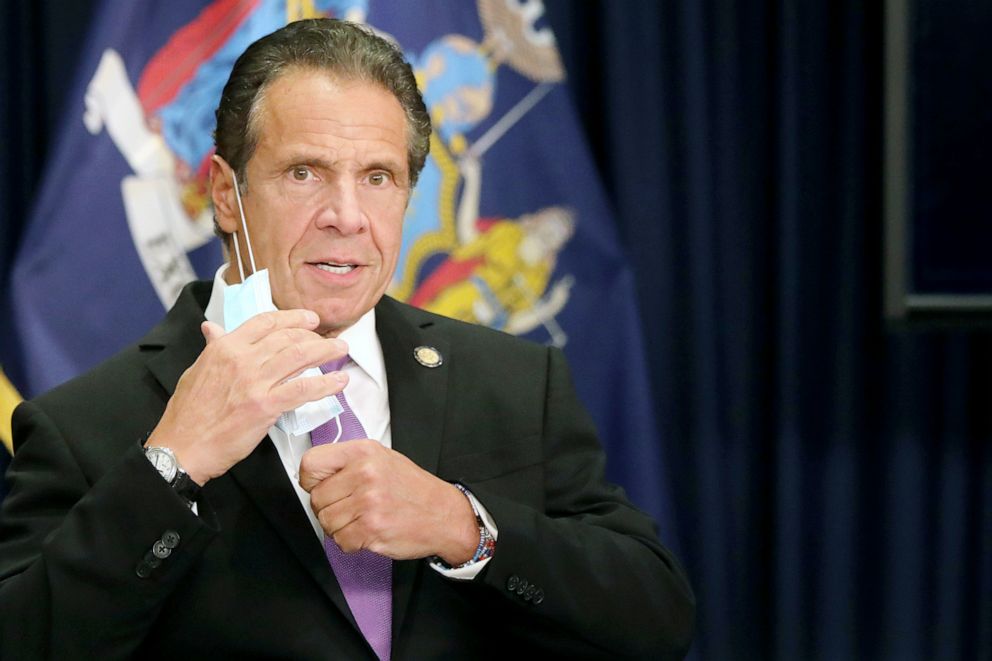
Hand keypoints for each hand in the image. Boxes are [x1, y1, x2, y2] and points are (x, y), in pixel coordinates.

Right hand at [146, 310, 348, 484]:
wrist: (181, 447)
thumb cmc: (187, 415)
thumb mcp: (196, 371)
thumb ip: (213, 348)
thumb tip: (212, 328)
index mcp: (225, 348)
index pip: (265, 322)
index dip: (292, 318)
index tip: (309, 319)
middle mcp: (242, 359)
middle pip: (287, 337)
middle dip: (314, 336)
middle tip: (330, 339)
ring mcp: (255, 382)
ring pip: (299, 357)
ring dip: (326, 351)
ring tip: (341, 350)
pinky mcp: (265, 406)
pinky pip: (303, 389)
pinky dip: (325, 385)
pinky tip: (338, 382)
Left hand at [299, 440, 478, 563]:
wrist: (444, 514)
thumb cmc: (412, 488)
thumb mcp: (382, 459)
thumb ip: (349, 463)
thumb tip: (315, 477)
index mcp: (363, 451)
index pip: (311, 464)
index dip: (310, 481)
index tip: (321, 487)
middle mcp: (365, 473)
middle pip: (316, 498)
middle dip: (329, 509)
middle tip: (351, 509)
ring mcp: (368, 501)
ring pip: (326, 522)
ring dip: (340, 528)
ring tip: (362, 520)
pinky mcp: (372, 528)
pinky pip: (340, 541)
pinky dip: (351, 542)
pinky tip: (368, 533)